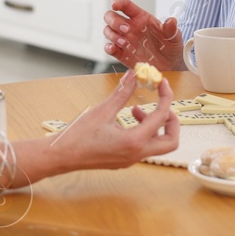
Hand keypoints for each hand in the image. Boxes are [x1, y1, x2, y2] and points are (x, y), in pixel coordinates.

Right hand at [27, 71, 179, 181]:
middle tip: (162, 104)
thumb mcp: (102, 111)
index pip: (161, 117)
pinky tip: (127, 119)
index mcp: (134, 142)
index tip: (162, 84)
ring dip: (155, 125)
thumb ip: (122, 93)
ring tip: (136, 110)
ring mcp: (131, 159)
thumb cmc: (78, 136)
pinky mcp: (124, 160)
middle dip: (172, 121)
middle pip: (171, 141)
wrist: (61, 156)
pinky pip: (144, 146)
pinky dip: (143, 131)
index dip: (165, 97)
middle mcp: (137, 154)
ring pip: (157, 144)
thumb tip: (133, 75)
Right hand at [103, 0, 183, 68]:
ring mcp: (124, 40)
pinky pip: (109, 48)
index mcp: (141, 18)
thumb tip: (171, 21)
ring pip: (108, 31)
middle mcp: (130, 27)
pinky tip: (114, 49)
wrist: (169, 66)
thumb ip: (172, 29)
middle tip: (126, 30)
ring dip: (112, 35)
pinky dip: (108, 47)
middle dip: (114, 21)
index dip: (118, 3)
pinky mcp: (122, 54)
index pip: (126, 6)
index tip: (115, 5)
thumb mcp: (174, 37)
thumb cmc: (170, 48)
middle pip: (111, 16)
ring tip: (125, 43)